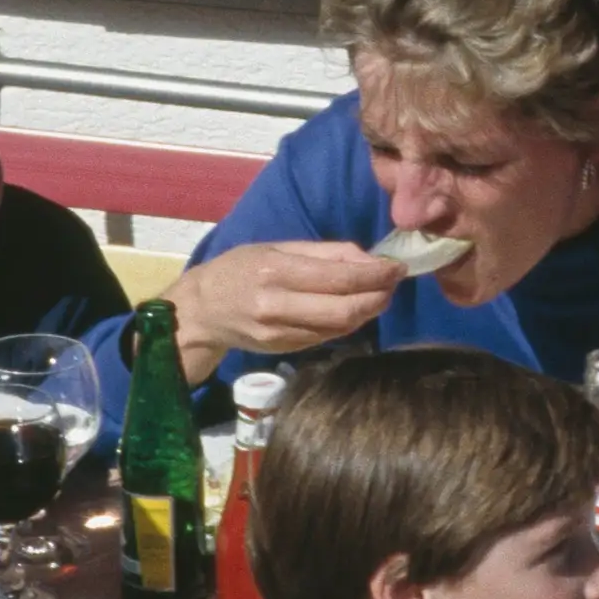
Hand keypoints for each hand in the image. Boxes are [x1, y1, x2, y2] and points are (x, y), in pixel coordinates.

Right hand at [166, 242, 401, 380]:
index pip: (339, 277)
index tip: (397, 267)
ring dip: (368, 312)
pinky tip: (354, 311)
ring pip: (340, 327)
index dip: (376, 274)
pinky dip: (347, 323)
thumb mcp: (277, 248)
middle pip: (345, 309)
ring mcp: (281, 333)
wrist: (201, 311)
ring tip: (379, 295)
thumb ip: (325, 253)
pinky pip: (327, 336)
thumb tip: (370, 259)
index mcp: (276, 272)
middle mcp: (278, 306)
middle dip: (378, 297)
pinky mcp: (284, 350)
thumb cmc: (239, 270)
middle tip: (393, 285)